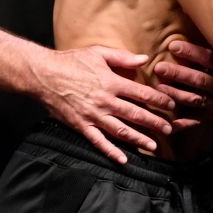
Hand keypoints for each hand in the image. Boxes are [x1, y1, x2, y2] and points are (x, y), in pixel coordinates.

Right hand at [33, 46, 174, 163]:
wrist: (41, 75)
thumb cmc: (70, 61)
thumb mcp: (98, 53)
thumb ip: (123, 57)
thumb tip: (145, 59)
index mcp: (112, 83)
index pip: (143, 94)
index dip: (160, 100)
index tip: (172, 106)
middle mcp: (105, 101)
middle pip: (136, 114)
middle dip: (155, 123)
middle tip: (169, 129)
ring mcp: (93, 116)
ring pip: (121, 131)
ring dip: (139, 139)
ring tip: (153, 145)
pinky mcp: (80, 126)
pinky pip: (98, 142)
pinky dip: (111, 152)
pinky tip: (123, 159)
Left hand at [153, 40, 212, 127]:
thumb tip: (199, 28)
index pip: (210, 59)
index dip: (192, 52)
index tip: (173, 46)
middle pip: (200, 79)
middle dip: (179, 74)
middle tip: (159, 67)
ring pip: (195, 99)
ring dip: (176, 94)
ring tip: (158, 87)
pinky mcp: (211, 117)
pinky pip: (195, 120)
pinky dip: (181, 123)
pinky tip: (167, 122)